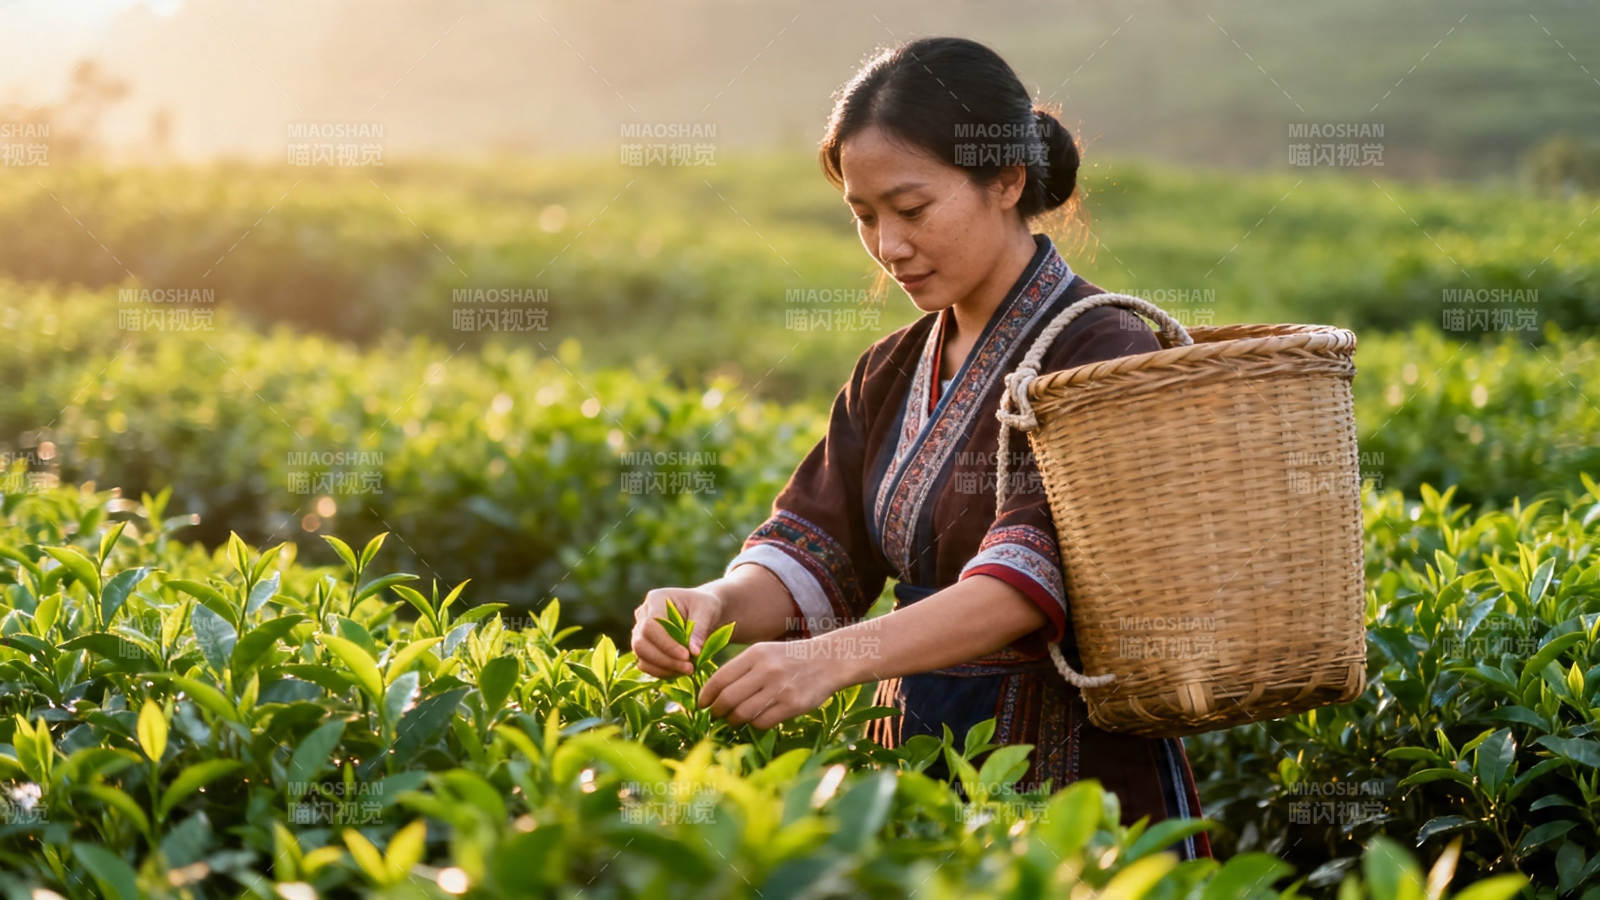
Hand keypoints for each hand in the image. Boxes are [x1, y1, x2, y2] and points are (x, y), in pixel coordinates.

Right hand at [631, 587, 726, 678]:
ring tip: (688, 670)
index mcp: (656, 599)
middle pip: (640, 643)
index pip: (650, 625)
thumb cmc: (705, 606)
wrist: (703, 612)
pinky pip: (645, 664)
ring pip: (640, 655)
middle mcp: (643, 614)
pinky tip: (680, 671)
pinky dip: (661, 671)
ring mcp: (640, 631)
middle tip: (689, 668)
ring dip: (663, 668)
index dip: (666, 644)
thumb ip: (700, 629)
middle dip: (664, 659)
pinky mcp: (644, 647)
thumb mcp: (707, 611)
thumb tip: (694, 652)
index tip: (687, 656)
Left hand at [696, 640, 840, 729]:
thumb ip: (741, 669)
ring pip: (743, 713)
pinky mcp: (792, 705)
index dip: (706, 695)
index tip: (701, 704)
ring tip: (733, 720)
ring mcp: (780, 688)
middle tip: (714, 715)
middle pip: (728, 698)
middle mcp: (766, 670)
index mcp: (755, 654)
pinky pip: (762, 722)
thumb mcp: (765, 652)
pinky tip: (754, 721)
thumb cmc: (790, 658)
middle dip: (716, 711)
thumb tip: (714, 693)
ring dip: (733, 720)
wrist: (829, 659)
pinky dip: (753, 725)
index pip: (720, 678)